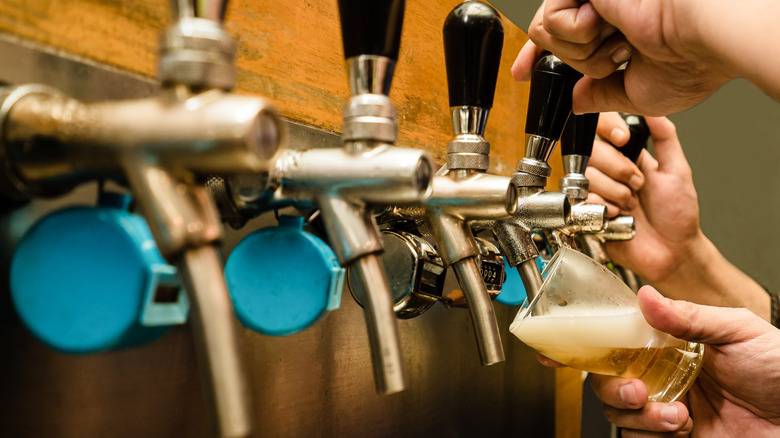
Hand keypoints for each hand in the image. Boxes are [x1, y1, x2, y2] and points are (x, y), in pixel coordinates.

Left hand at [511, 0, 734, 114]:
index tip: (521, 74)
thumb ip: (601, 94)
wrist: (707, 40)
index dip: (537, 57)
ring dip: (581, 53)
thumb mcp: (636, 94)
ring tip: (620, 45)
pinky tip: (610, 28)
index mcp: (617, 29)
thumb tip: (578, 100)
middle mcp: (605, 9)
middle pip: (548, 35)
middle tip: (617, 57)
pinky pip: (551, 20)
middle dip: (570, 58)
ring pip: (547, 30)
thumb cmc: (690, 64)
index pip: (563, 37)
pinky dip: (578, 36)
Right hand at [587, 114, 700, 283]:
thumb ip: (665, 136)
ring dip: (616, 192)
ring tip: (631, 205)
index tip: (624, 139)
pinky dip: (604, 208)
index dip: (610, 129)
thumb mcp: (677, 170)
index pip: (605, 128)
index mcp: (628, 155)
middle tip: (638, 186)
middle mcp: (609, 171)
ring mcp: (597, 191)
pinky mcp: (587, 211)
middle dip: (620, 169)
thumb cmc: (677, 216)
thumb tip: (654, 108)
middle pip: (592, 150)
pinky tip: (618, 216)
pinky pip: (583, 199)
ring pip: (588, 175)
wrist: (672, 252)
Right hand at [590, 286, 779, 436]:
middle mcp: (663, 376)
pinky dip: (651, 436)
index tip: (596, 355)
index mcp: (671, 346)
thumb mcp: (739, 331)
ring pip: (619, 412)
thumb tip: (647, 296)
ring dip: (639, 416)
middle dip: (614, 388)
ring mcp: (666, 409)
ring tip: (677, 416)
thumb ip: (690, 316)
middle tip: (637, 392)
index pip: (620, 343)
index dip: (600, 349)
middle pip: (608, 380)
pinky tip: (681, 428)